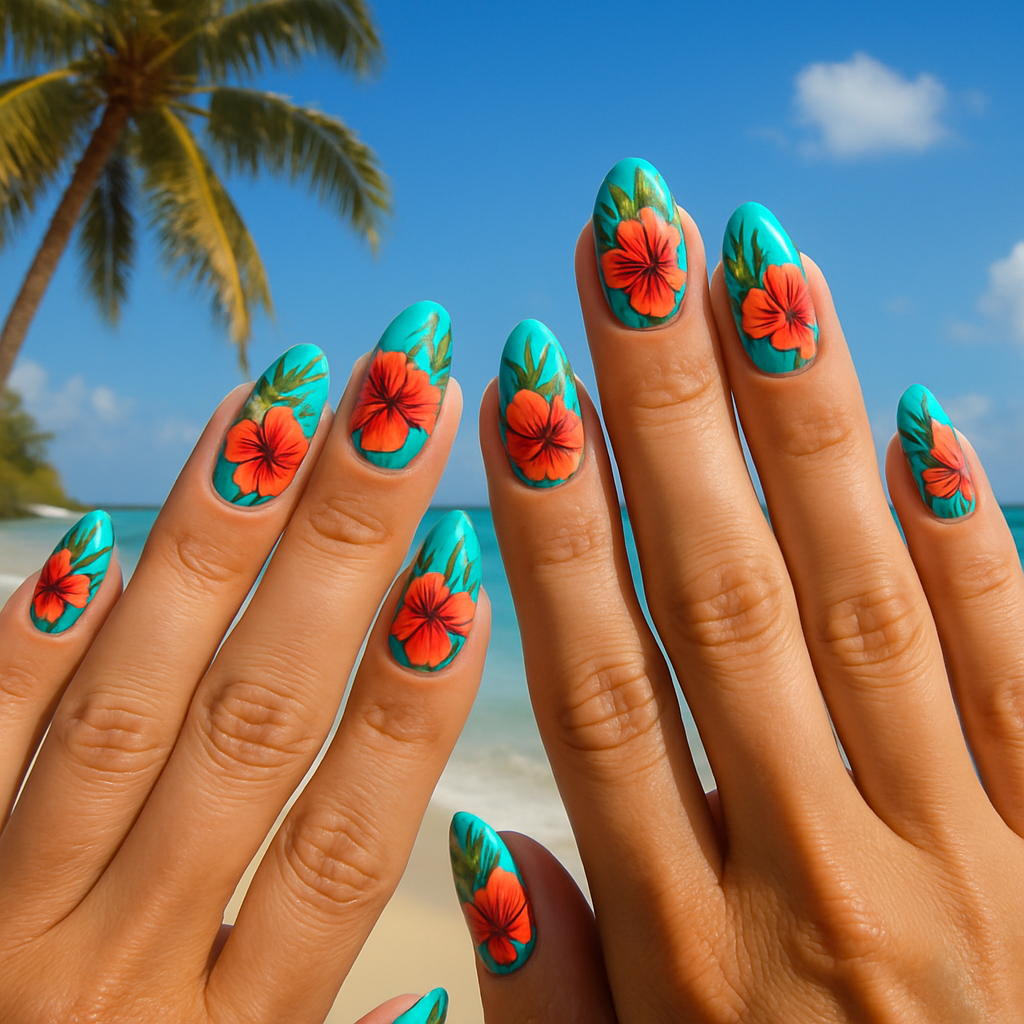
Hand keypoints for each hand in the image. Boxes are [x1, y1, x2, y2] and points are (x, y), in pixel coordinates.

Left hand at [0, 303, 487, 1023]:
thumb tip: (482, 883)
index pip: (352, 835)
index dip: (420, 693)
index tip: (474, 557)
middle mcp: (116, 971)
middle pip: (258, 722)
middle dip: (346, 544)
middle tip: (408, 393)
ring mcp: (2, 914)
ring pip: (131, 699)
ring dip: (220, 541)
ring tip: (290, 401)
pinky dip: (45, 628)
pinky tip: (109, 523)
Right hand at [462, 160, 1023, 1021]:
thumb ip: (554, 987)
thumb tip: (478, 831)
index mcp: (698, 956)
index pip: (601, 689)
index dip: (551, 524)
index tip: (519, 381)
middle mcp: (824, 882)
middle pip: (722, 601)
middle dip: (664, 406)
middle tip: (628, 244)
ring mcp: (971, 859)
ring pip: (864, 601)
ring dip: (799, 421)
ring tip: (752, 263)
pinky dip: (969, 539)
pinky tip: (914, 417)